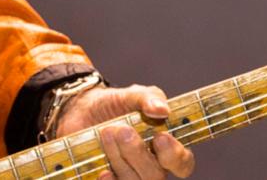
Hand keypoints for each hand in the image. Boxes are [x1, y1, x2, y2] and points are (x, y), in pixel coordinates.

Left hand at [50, 83, 195, 179]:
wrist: (84, 109)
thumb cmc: (117, 104)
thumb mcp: (133, 95)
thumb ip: (149, 98)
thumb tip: (162, 109)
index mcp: (166, 147)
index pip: (182, 163)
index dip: (174, 155)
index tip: (159, 137)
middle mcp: (151, 167)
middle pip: (155, 176)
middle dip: (138, 153)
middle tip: (123, 131)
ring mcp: (129, 176)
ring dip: (119, 159)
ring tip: (106, 133)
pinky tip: (103, 171)